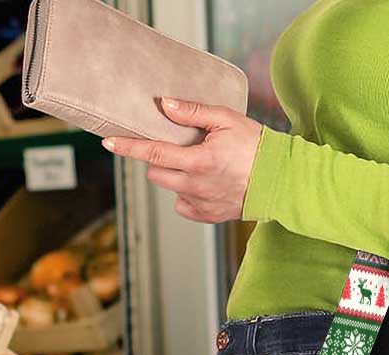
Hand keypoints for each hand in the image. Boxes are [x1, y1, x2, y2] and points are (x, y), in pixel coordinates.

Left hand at [101, 96, 262, 222]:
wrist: (280, 181)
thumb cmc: (256, 146)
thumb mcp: (226, 119)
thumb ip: (192, 112)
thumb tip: (164, 105)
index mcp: (198, 161)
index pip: (153, 153)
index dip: (128, 147)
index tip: (108, 143)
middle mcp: (195, 186)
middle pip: (156, 173)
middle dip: (157, 159)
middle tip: (176, 147)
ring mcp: (200, 204)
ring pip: (170, 188)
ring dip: (174, 175)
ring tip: (197, 164)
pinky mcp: (207, 216)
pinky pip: (183, 205)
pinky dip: (187, 193)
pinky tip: (204, 183)